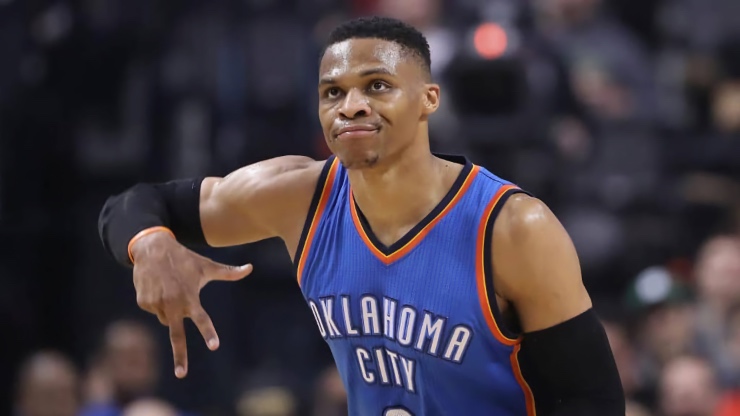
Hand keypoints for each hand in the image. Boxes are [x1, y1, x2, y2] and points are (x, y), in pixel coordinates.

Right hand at [130, 231, 252, 377]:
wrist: (152, 248)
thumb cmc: (184, 259)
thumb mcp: (206, 266)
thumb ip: (229, 273)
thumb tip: (250, 268)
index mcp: (190, 298)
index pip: (202, 319)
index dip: (208, 332)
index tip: (214, 346)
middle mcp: (173, 304)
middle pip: (177, 336)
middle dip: (180, 356)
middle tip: (182, 374)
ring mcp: (156, 304)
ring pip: (166, 319)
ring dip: (169, 309)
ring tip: (170, 287)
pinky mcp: (143, 303)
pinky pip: (154, 311)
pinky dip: (157, 303)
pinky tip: (157, 286)